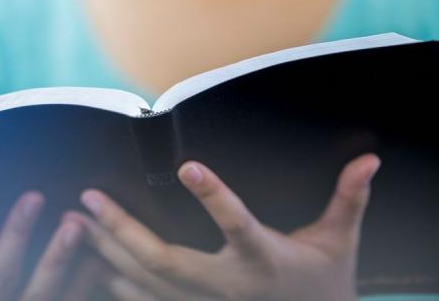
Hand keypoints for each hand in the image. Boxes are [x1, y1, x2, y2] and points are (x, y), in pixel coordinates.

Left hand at [68, 154, 379, 300]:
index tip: (188, 164)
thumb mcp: (338, 241)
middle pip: (169, 260)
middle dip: (125, 230)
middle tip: (89, 199)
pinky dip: (119, 285)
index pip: (239, 225)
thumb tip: (370, 162)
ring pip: (149, 282)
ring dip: (110, 252)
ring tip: (77, 222)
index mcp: (264, 259)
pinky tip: (93, 263)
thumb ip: (348, 200)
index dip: (215, 197)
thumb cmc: (323, 280)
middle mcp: (230, 285)